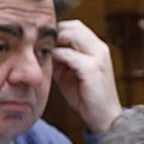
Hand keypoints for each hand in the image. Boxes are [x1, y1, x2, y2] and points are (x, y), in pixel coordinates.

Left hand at [50, 19, 122, 134]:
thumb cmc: (87, 97)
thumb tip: (41, 49)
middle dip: (55, 33)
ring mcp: (98, 58)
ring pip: (72, 35)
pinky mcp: (92, 69)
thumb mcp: (70, 73)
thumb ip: (60, 59)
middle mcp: (100, 49)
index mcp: (97, 48)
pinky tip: (49, 63)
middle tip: (39, 44)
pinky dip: (56, 56)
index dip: (58, 30)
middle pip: (73, 26)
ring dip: (55, 42)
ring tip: (43, 51)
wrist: (104, 118)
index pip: (75, 27)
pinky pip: (68, 55)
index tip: (42, 40)